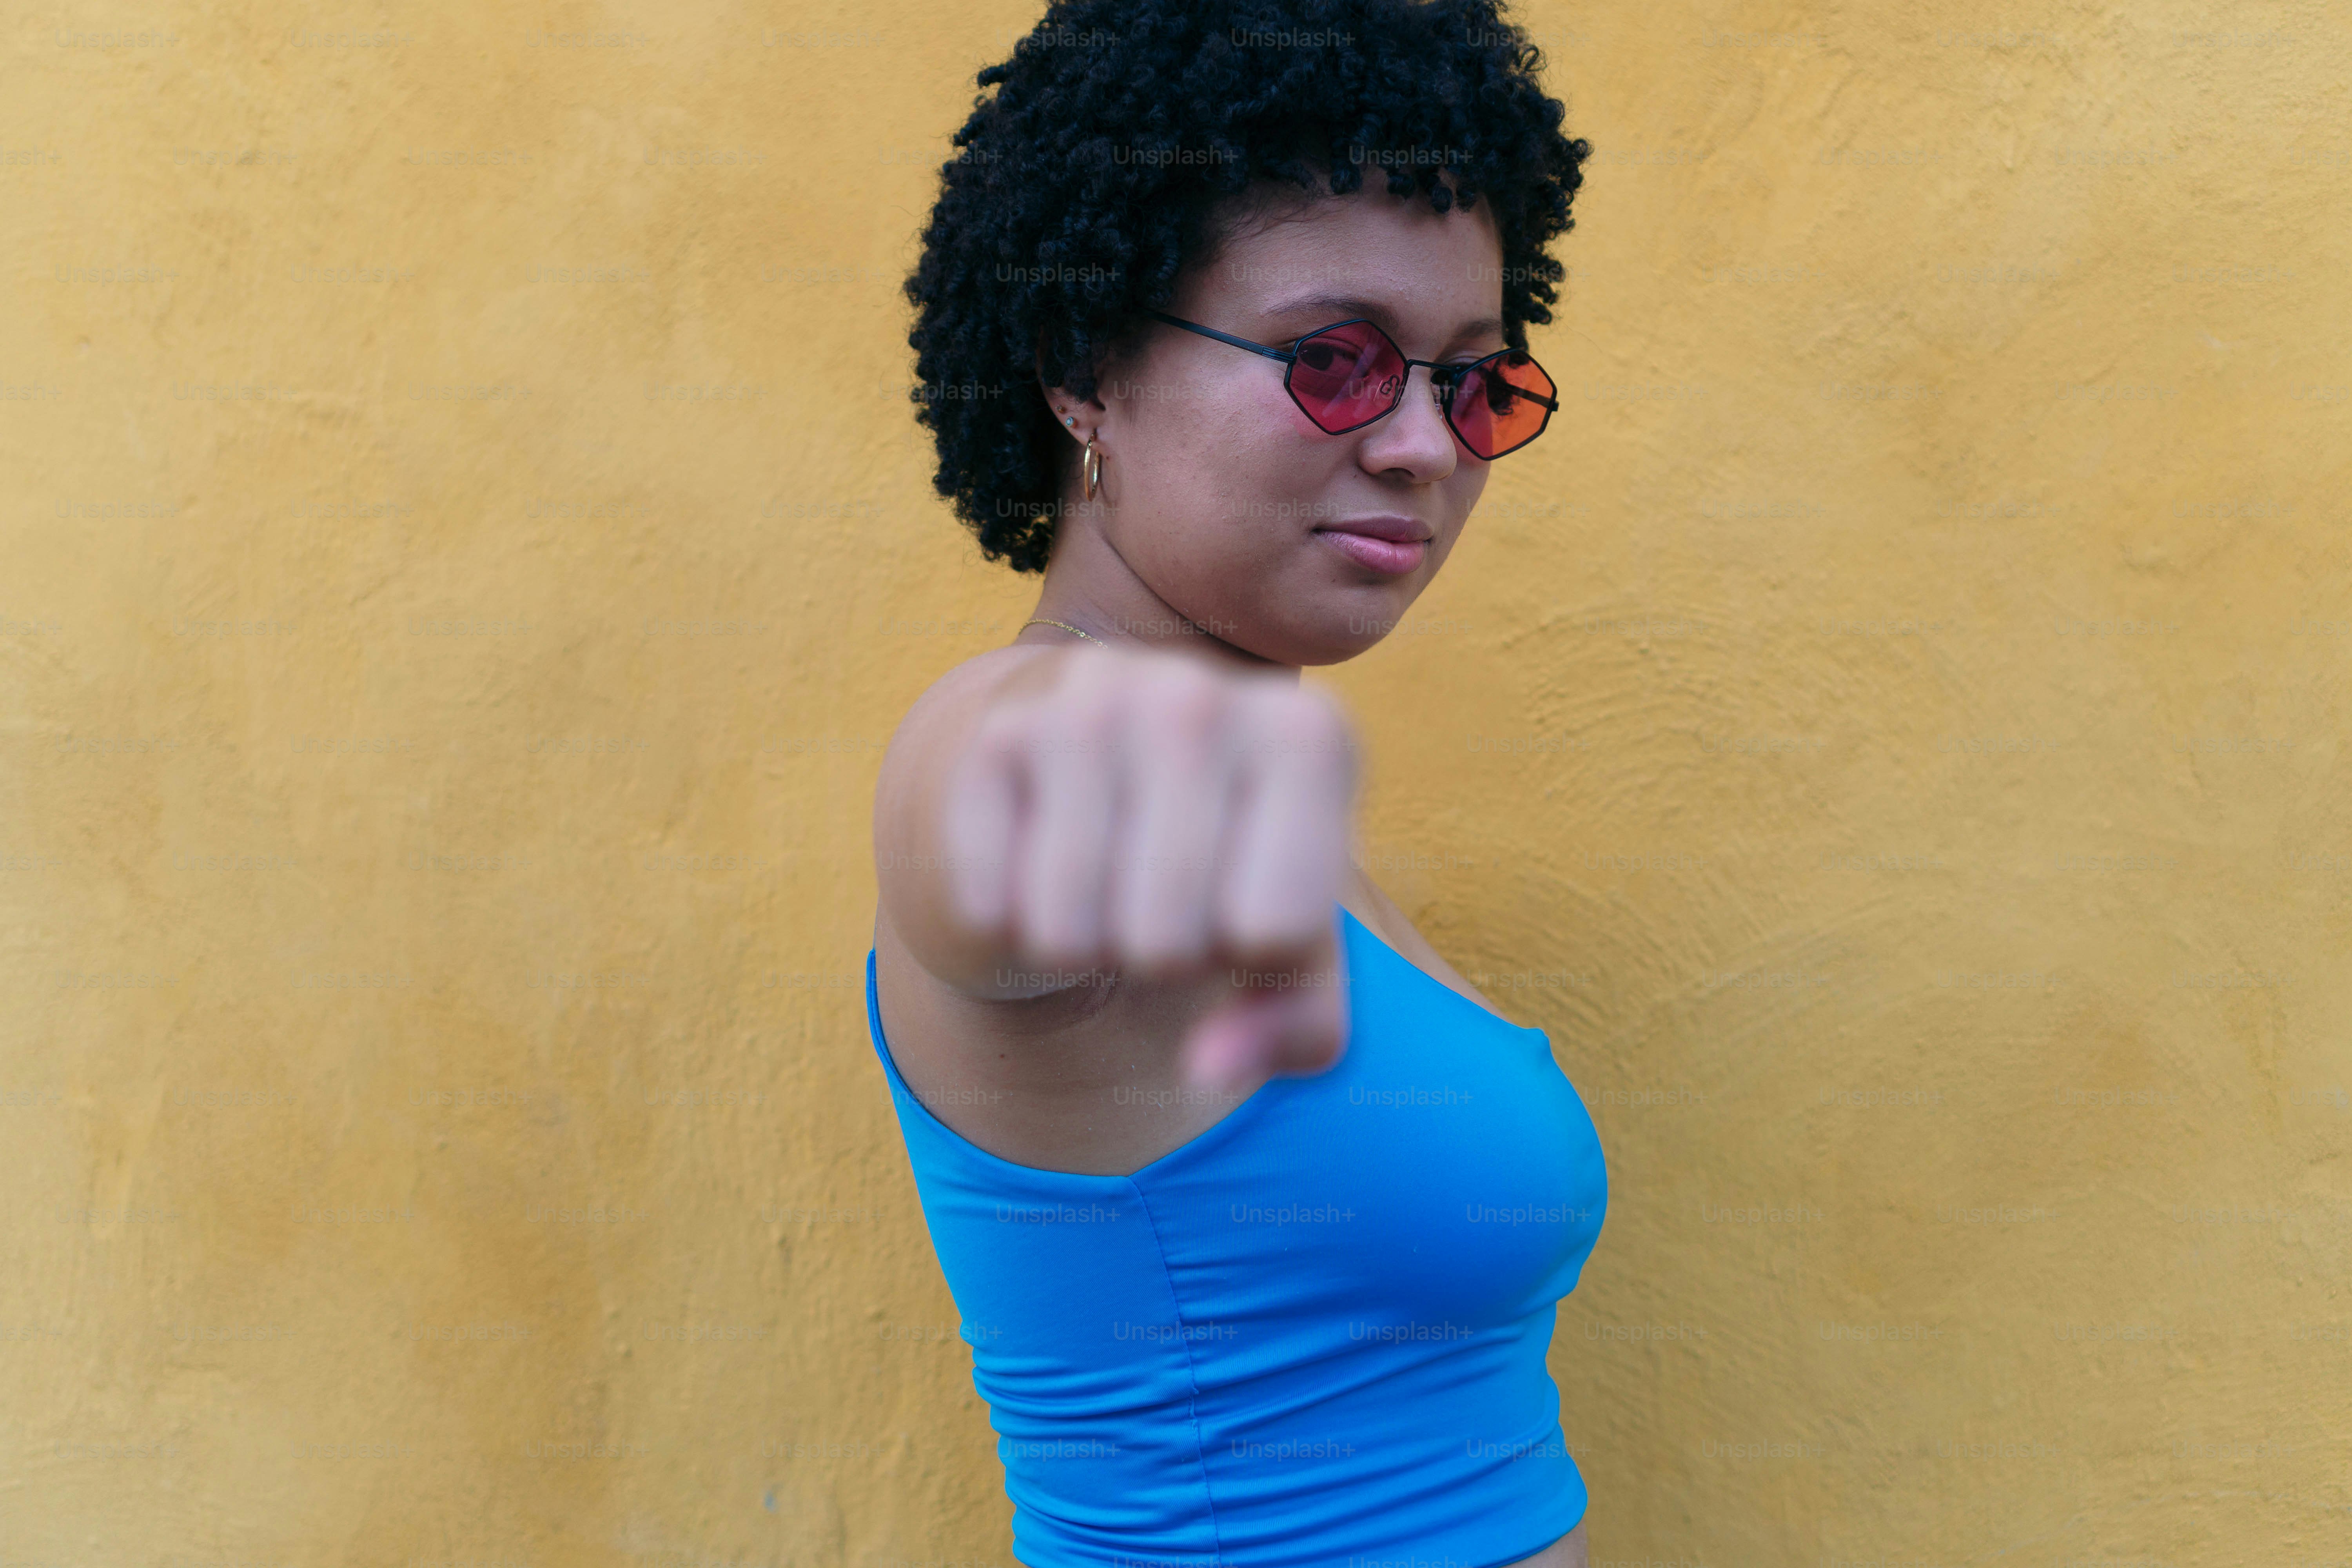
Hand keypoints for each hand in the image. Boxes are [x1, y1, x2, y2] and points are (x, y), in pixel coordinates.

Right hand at [940, 646, 1359, 1092]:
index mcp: (1308, 737)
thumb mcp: (1292, 946)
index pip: (1275, 932)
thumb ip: (1296, 1026)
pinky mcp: (997, 734)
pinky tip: (1038, 861)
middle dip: (1162, 958)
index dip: (1253, 959)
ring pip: (1070, 933)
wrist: (1101, 767)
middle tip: (1162, 899)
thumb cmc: (1224, 867)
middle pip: (1166, 944)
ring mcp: (1090, 700)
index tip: (1248, 905)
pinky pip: (992, 908)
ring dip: (1083, 945)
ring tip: (1106, 883)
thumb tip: (1208, 1068)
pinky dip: (1010, 922)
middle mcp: (1201, 695)